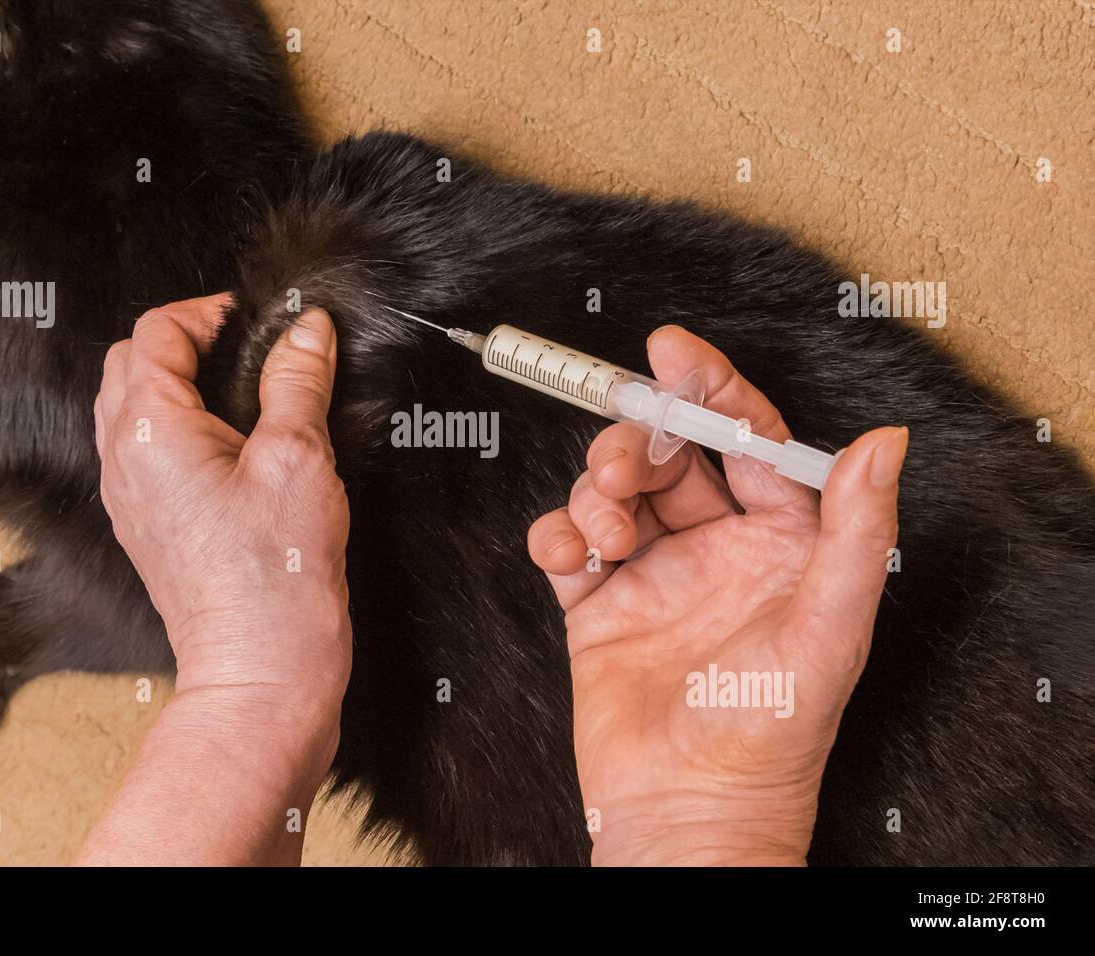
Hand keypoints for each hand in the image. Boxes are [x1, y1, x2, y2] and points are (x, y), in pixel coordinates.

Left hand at [94, 294, 349, 743]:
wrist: (261, 667)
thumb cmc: (277, 574)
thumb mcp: (299, 458)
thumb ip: (297, 381)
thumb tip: (306, 328)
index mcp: (150, 431)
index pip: (156, 333)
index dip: (207, 313)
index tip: (258, 321)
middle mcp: (123, 460)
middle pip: (130, 365)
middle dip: (183, 341)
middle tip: (247, 349)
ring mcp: (128, 497)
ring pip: (131, 409)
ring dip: (176, 384)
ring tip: (242, 394)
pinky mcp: (147, 527)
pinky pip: (144, 453)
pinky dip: (176, 429)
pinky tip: (231, 447)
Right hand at [527, 327, 906, 865]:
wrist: (690, 808)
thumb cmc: (772, 732)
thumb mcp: (832, 625)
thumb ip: (857, 528)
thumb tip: (886, 439)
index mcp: (780, 543)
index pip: (747, 442)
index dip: (712, 390)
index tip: (672, 350)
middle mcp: (716, 550)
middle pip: (669, 458)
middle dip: (639, 441)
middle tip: (624, 459)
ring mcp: (653, 575)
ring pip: (614, 493)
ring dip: (597, 490)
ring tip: (605, 526)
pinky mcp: (598, 607)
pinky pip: (567, 546)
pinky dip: (557, 536)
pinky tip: (569, 555)